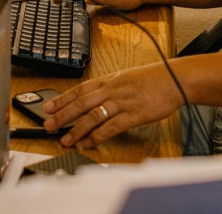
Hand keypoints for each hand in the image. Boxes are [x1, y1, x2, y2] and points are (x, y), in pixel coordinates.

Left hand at [42, 62, 184, 146]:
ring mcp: (122, 102)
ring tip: (66, 139)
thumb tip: (92, 97)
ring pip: (93, 116)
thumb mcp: (126, 77)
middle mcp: (112, 90)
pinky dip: (98, 136)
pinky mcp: (133, 115)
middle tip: (48, 126)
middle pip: (81, 104)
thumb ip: (109, 87)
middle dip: (62, 116)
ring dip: (77, 129)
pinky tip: (89, 143)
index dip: (62, 99)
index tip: (47, 108)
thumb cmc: (152, 79)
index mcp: (109, 80)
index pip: (79, 90)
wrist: (174, 79)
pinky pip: (111, 127)